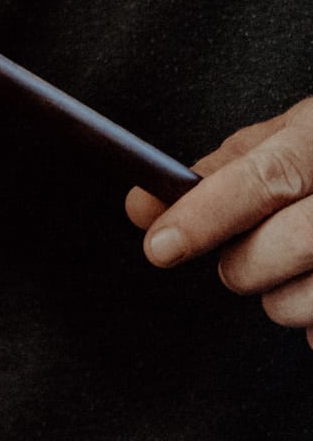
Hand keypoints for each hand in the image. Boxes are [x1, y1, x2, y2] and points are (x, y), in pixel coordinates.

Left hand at [129, 99, 312, 343]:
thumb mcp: (289, 140)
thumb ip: (217, 172)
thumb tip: (143, 208)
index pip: (269, 178)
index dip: (208, 215)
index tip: (160, 246)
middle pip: (287, 245)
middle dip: (245, 264)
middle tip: (245, 257)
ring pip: (304, 300)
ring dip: (281, 297)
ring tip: (296, 268)